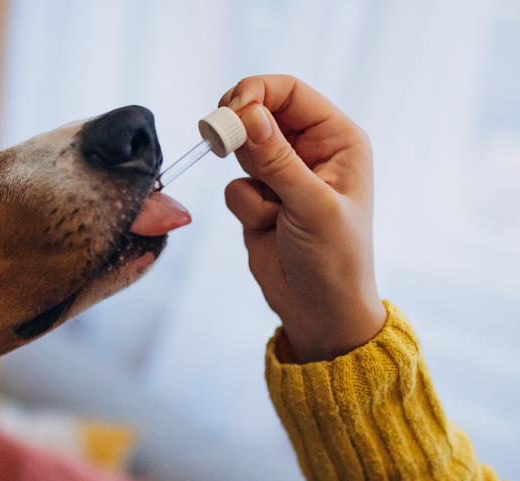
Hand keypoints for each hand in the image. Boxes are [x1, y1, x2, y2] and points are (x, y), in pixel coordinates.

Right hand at [221, 75, 385, 362]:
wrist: (319, 310)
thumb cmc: (334, 259)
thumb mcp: (311, 205)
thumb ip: (276, 158)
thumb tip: (247, 114)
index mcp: (338, 139)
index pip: (290, 92)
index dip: (255, 93)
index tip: (228, 111)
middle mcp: (310, 149)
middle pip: (259, 112)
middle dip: (240, 132)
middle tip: (221, 144)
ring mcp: (282, 174)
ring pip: (241, 149)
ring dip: (248, 179)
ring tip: (272, 211)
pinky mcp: (259, 199)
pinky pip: (234, 184)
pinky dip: (244, 206)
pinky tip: (268, 227)